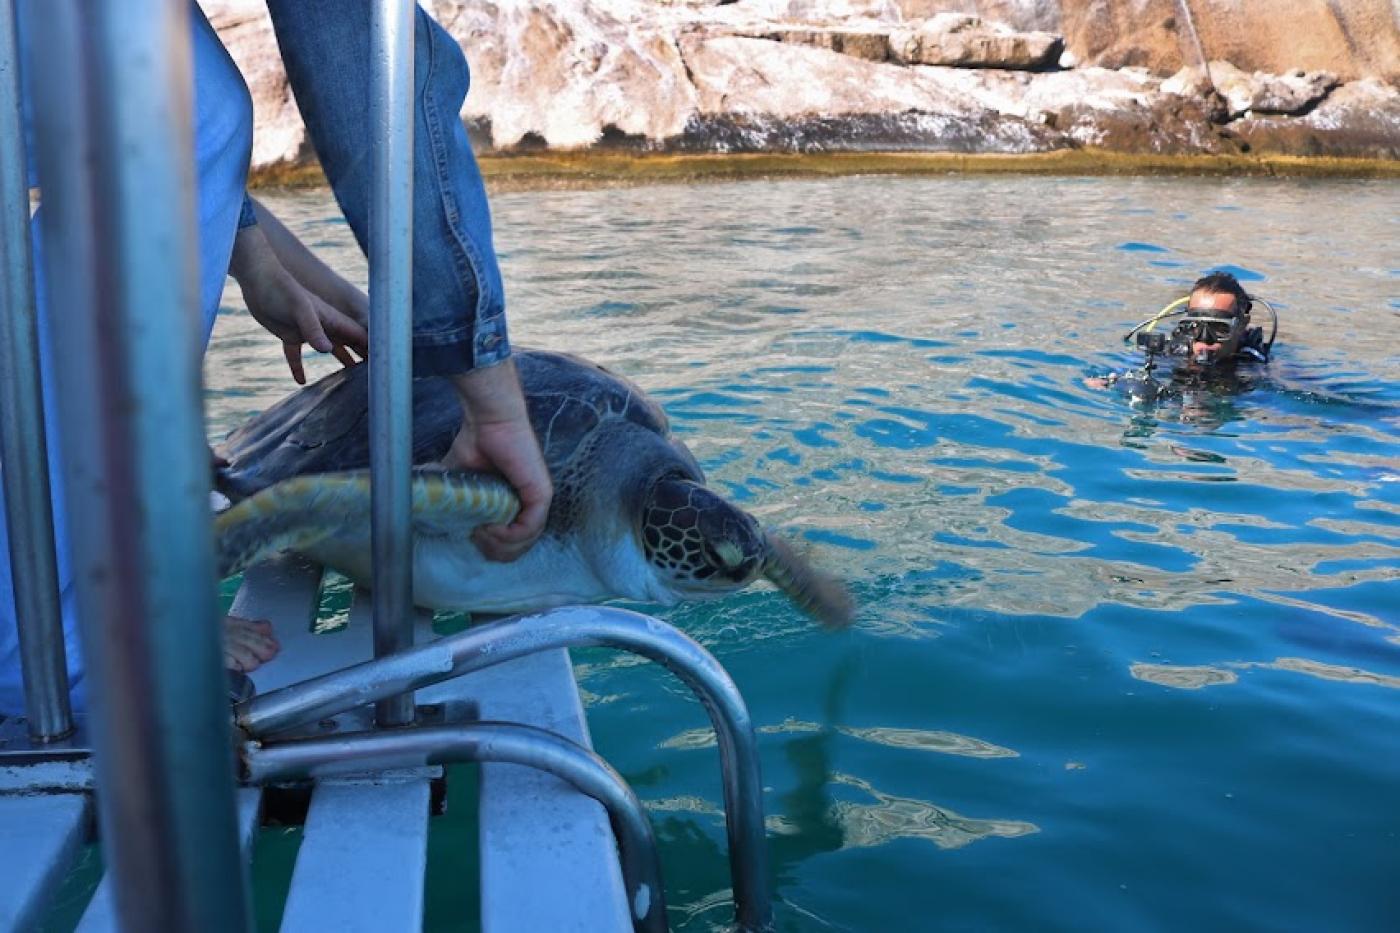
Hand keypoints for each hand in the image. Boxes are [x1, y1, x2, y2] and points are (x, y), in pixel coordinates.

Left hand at [229, 203, 368, 383]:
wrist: (258, 279)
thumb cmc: (282, 289)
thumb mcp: (299, 309)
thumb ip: (313, 329)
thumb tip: (326, 350)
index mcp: (332, 319)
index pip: (359, 336)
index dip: (373, 349)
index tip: (385, 366)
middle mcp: (325, 326)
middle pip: (349, 344)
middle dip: (362, 357)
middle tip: (375, 377)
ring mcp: (308, 331)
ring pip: (329, 350)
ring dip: (340, 362)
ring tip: (350, 381)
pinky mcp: (289, 335)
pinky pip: (296, 355)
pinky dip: (298, 367)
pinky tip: (300, 381)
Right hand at [442, 360, 552, 561]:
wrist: (488, 422)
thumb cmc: (476, 445)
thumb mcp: (463, 483)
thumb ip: (458, 502)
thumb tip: (434, 518)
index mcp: (516, 503)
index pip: (512, 542)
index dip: (491, 547)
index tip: (471, 537)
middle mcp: (531, 504)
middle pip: (520, 548)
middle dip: (495, 552)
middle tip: (475, 539)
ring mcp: (538, 500)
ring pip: (525, 541)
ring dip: (499, 545)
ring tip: (481, 533)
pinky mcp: (541, 494)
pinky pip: (529, 528)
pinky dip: (508, 535)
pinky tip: (489, 527)